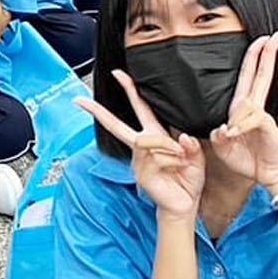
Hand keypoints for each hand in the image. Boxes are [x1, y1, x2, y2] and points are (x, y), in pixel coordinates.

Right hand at [76, 72, 203, 225]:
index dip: (130, 90)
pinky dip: (173, 160)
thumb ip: (191, 144)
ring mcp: (139, 160)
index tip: (118, 74)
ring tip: (183, 158)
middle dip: (99, 112)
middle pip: (117, 125)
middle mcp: (143, 146)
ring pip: (147, 140)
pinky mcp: (140, 173)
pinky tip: (179, 166)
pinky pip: (155, 157)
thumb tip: (181, 137)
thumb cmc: (188, 179)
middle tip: (81, 100)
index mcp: (155, 135)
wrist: (185, 204)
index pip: (140, 107)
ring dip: (169, 147)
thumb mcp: (196, 155)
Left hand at [210, 32, 277, 190]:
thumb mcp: (223, 146)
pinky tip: (233, 136)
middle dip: (267, 52)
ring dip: (237, 120)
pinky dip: (240, 127)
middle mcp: (253, 107)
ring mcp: (262, 115)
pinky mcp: (268, 126)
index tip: (262, 38)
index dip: (255, 56)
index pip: (249, 75)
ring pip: (247, 103)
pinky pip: (251, 119)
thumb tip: (223, 128)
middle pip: (261, 73)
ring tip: (231, 138)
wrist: (267, 175)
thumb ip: (219, 135)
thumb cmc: (246, 159)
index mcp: (242, 107)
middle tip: (277, 34)